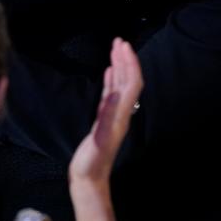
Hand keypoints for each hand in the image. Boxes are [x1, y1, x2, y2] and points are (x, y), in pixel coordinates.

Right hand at [70, 39, 143, 186]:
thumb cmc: (91, 163)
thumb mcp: (98, 140)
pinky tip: (108, 71)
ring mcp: (113, 115)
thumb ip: (106, 117)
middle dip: (125, 59)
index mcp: (120, 115)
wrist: (89, 180)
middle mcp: (120, 113)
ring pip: (120, 85)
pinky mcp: (104, 119)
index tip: (123, 46)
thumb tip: (115, 93)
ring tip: (115, 49)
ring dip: (119, 66)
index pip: (131, 83)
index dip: (129, 64)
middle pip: (128, 80)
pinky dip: (111, 79)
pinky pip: (111, 94)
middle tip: (119, 40)